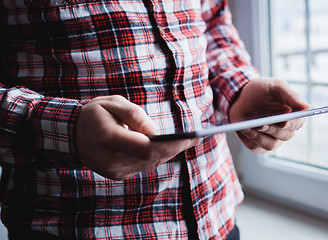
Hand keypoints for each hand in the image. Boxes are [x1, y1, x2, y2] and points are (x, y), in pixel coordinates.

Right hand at [76, 95, 200, 179]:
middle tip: (196, 137)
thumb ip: (135, 115)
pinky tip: (167, 147)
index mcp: (109, 138)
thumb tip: (155, 131)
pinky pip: (143, 166)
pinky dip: (157, 156)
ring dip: (169, 152)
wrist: (72, 135)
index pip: (148, 148)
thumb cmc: (94, 114)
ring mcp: (114, 171)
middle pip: (153, 158)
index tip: (192, 137)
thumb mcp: (112, 103)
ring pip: (151, 164)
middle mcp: (112, 159)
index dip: (173, 144)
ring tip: (187, 141)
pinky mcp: (117, 175)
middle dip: (177, 147)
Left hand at [229, 77, 309, 152]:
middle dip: (272, 129)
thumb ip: (290, 96)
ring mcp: (272, 139)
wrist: (239, 97)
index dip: (291, 123)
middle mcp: (285, 130)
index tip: (283, 121)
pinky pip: (255, 147)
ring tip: (247, 126)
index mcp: (293, 115)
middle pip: (284, 136)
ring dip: (258, 136)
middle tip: (260, 123)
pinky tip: (243, 129)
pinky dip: (249, 139)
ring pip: (270, 145)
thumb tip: (307, 107)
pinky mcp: (258, 145)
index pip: (298, 123)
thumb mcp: (275, 87)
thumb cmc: (260, 90)